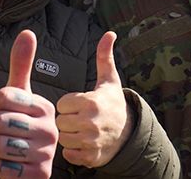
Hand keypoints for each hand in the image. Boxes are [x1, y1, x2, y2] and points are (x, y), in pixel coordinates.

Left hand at [0, 29, 57, 178]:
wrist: (26, 163)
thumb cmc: (19, 123)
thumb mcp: (18, 94)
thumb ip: (21, 64)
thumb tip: (27, 31)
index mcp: (46, 106)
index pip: (2, 97)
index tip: (2, 112)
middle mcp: (51, 129)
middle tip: (6, 132)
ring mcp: (47, 154)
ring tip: (9, 147)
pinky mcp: (40, 175)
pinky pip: (3, 167)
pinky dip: (1, 167)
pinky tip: (12, 165)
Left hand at [55, 31, 131, 167]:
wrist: (129, 133)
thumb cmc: (113, 103)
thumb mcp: (109, 80)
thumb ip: (104, 56)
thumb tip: (109, 32)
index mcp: (91, 103)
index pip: (62, 104)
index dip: (68, 104)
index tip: (77, 104)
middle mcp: (91, 123)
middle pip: (60, 122)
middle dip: (66, 120)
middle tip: (77, 118)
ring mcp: (92, 142)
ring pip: (63, 140)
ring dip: (68, 136)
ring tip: (79, 130)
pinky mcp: (91, 158)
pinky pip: (69, 155)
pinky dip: (73, 152)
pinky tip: (81, 143)